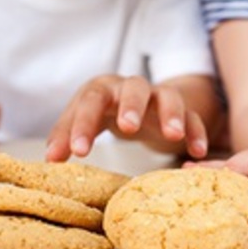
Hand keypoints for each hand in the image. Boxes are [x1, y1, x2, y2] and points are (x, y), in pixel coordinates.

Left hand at [45, 75, 207, 160]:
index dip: (83, 125)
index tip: (78, 153)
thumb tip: (50, 160)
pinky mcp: (183, 110)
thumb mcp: (85, 120)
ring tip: (173, 135)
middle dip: (132, 106)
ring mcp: (160, 97)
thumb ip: (66, 136)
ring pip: (169, 97)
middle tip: (128, 127)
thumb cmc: (106, 111)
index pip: (91, 100)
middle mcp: (132, 88)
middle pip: (134, 88)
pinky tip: (197, 152)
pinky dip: (196, 132)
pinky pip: (193, 117)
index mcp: (104, 89)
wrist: (140, 101)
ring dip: (171, 114)